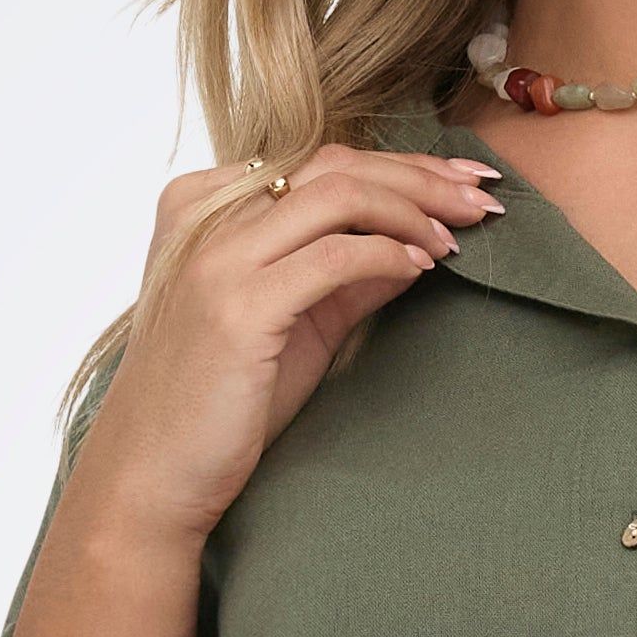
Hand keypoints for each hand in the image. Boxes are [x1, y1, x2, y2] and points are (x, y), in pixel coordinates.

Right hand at [77, 147, 499, 544]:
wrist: (153, 474)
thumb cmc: (219, 404)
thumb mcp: (291, 321)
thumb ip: (343, 275)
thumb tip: (417, 243)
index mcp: (203, 203)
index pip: (320, 161)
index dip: (402, 165)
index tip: (462, 180)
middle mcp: (204, 215)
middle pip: (335, 165)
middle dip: (422, 176)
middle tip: (483, 197)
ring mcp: (216, 256)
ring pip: (339, 195)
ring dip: (414, 209)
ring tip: (460, 234)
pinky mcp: (238, 305)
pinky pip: (333, 256)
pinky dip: (388, 254)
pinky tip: (421, 268)